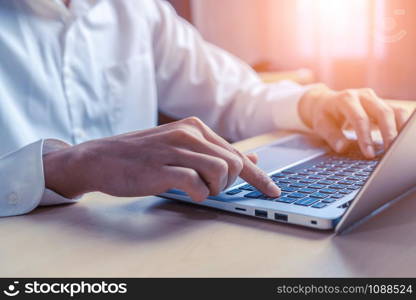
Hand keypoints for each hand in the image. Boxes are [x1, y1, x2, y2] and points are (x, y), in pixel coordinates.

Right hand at [43, 117, 279, 200]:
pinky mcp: (162, 169)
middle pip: (234, 164)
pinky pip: (196, 184)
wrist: (100, 158)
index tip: (273, 191)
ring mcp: (175, 150)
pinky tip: (187, 192)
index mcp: (195, 128)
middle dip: (229, 184)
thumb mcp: (180, 147)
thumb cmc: (141, 156)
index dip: (259, 176)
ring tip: (197, 190)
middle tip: (209, 188)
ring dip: (214, 189)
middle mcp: (189, 134)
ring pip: (221, 173)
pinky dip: (198, 194)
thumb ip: (214, 152)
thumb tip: (251, 159)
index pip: (237, 153)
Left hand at [299, 85, 412, 157]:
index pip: (360, 118)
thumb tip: (342, 147)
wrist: (326, 102)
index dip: (365, 137)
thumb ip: (331, 136)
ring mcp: (375, 99)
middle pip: (382, 112)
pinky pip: (398, 112)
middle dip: (388, 133)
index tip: (369, 154)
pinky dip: (403, 124)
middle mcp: (363, 96)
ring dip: (399, 129)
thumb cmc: (324, 115)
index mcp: (346, 99)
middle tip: (389, 152)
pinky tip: (404, 138)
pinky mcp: (383, 104)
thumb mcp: (321, 125)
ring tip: (400, 147)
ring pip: (394, 111)